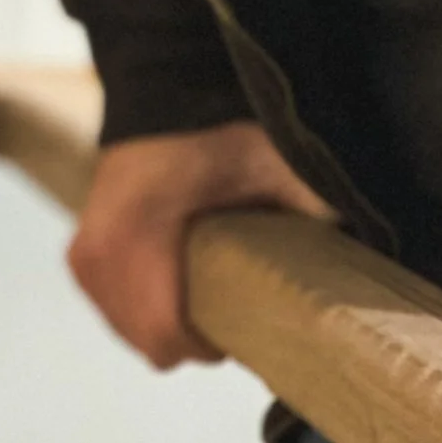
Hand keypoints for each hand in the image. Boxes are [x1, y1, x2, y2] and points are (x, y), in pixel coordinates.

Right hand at [67, 122, 331, 367]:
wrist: (166, 97)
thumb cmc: (224, 132)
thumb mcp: (274, 162)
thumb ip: (310, 206)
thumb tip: (361, 256)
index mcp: (138, 232)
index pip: (163, 332)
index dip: (209, 345)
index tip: (245, 326)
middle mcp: (99, 252)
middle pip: (148, 342)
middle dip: (193, 337)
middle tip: (235, 307)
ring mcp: (83, 257)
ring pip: (130, 331)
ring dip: (168, 322)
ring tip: (209, 290)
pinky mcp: (80, 258)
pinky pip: (115, 311)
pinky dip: (146, 307)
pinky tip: (179, 282)